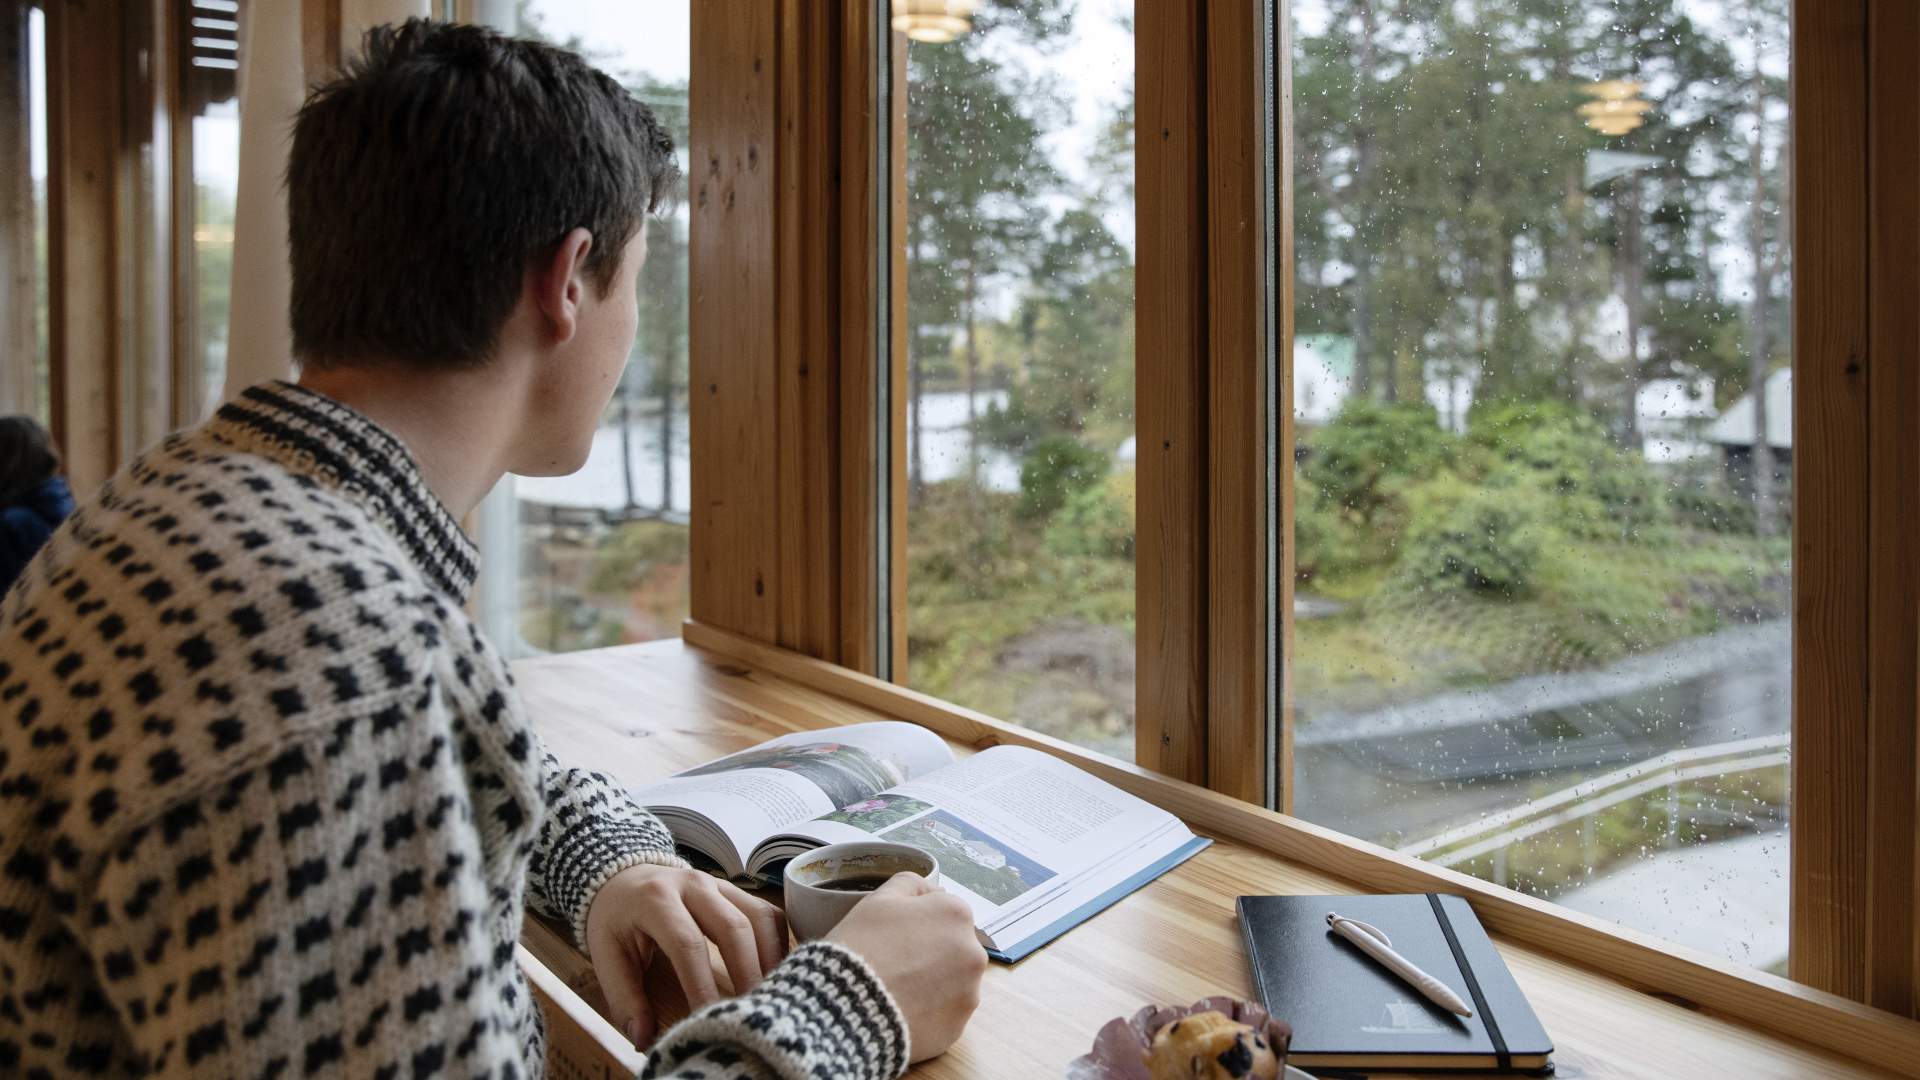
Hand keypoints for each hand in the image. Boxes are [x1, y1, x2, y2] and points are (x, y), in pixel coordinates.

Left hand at [584, 863, 787, 1047]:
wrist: (625, 878)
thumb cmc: (617, 921)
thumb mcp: (606, 955)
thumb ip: (624, 997)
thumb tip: (644, 1038)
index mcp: (656, 900)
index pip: (687, 944)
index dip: (702, 984)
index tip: (709, 1018)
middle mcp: (693, 885)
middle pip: (733, 926)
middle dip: (747, 973)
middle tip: (751, 1012)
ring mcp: (719, 884)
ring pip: (759, 917)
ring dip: (770, 959)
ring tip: (771, 995)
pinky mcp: (736, 891)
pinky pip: (768, 914)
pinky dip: (778, 944)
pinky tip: (775, 973)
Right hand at [826, 872, 986, 1061]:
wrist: (845, 1008)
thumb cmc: (861, 946)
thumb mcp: (878, 899)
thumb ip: (910, 884)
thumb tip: (930, 892)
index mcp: (957, 914)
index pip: (942, 910)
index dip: (915, 921)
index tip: (893, 934)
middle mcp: (974, 953)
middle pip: (952, 946)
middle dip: (930, 951)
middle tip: (893, 962)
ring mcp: (969, 993)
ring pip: (951, 981)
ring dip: (932, 982)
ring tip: (896, 990)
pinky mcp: (957, 1028)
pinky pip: (943, 1014)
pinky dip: (927, 1013)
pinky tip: (901, 1011)